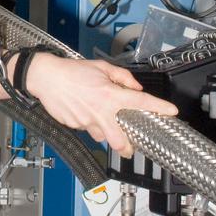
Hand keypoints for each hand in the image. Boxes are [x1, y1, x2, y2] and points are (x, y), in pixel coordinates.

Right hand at [24, 54, 177, 158]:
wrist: (45, 77)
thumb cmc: (72, 71)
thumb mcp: (101, 67)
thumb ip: (122, 77)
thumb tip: (135, 88)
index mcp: (110, 95)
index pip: (140, 102)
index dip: (159, 107)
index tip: (171, 112)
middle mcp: (100, 111)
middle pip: (119, 141)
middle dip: (127, 148)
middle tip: (131, 147)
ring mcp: (86, 121)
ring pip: (102, 136)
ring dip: (106, 133)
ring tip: (103, 123)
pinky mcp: (75, 126)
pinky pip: (88, 129)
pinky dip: (90, 124)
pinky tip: (85, 112)